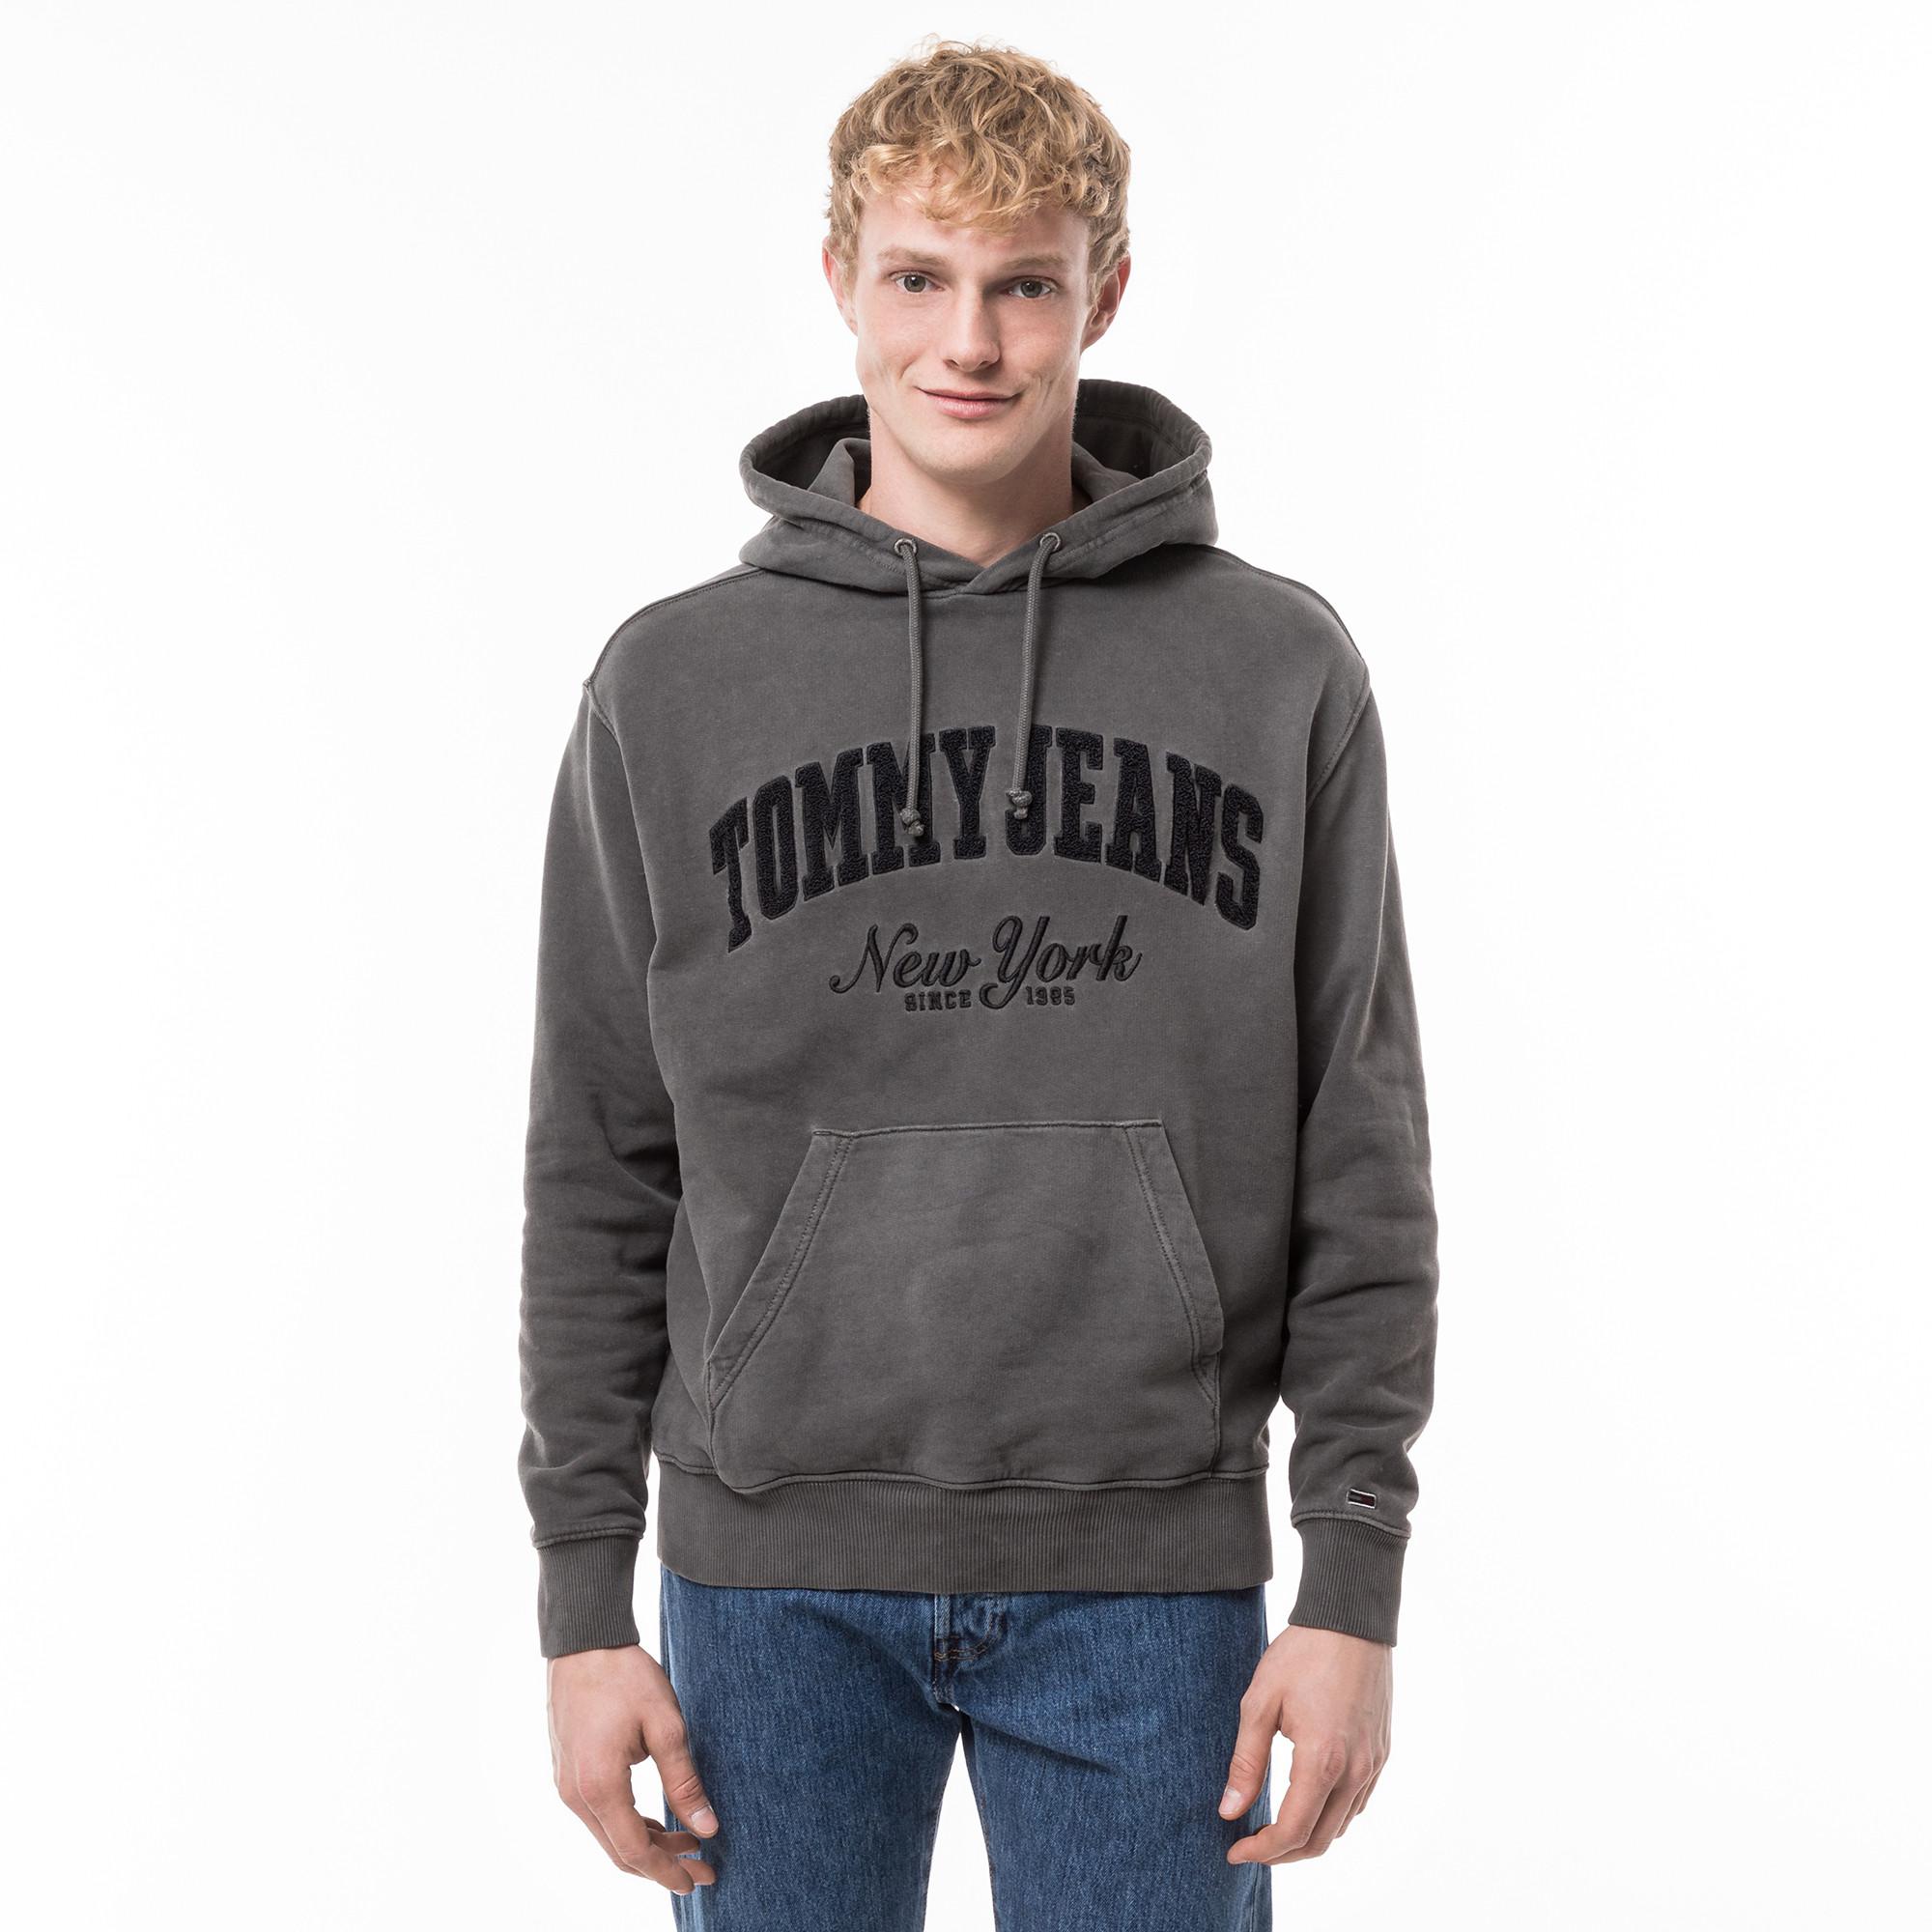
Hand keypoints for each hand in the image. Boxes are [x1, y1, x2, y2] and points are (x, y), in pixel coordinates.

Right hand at [546, 1643, 721, 1893]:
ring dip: (647, 1845)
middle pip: (620, 1851)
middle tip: (703, 1871)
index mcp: (599, 1787)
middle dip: (662, 1866)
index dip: (668, 1872)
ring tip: (689, 1844)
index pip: (635, 1851)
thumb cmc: (625, 1676)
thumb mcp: (665, 1725)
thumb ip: (684, 1781)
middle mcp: (575, 1795)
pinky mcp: (567, 1772)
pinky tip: (658, 1820)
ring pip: (609, 1835)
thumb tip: (707, 1828)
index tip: (699, 1881)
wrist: (583, 1642)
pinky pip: (599, 1815)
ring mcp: (567, 1785)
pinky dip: (630, 1825)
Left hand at [1218, 1623, 1391, 1864]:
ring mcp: (1373, 1764)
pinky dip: (1331, 1816)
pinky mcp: (1381, 1752)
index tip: (1233, 1850)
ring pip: (1341, 1826)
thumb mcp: (1260, 1702)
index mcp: (1322, 1762)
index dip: (1260, 1851)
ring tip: (1273, 1827)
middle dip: (1282, 1853)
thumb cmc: (1301, 1655)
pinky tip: (1307, 1802)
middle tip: (1249, 1845)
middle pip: (1319, 1841)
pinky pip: (1357, 1803)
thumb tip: (1229, 1810)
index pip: (1291, 1832)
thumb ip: (1246, 1761)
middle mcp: (1354, 1771)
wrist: (1351, 1620)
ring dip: (1307, 1837)